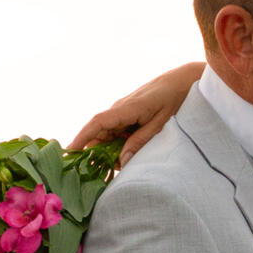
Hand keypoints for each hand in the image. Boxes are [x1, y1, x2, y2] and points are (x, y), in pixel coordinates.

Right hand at [69, 62, 203, 160]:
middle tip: (104, 173)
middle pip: (98, 134)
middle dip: (97, 153)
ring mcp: (123, 111)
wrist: (183, 79)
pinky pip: (116, 132)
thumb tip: (122, 161)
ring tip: (123, 164)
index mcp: (126, 108)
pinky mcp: (128, 114)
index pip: (97, 123)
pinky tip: (129, 154)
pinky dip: (118, 145)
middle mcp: (119, 108)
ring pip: (107, 135)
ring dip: (110, 151)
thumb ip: (141, 141)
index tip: (68, 152)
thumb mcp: (160, 123)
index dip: (81, 137)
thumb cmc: (174, 98)